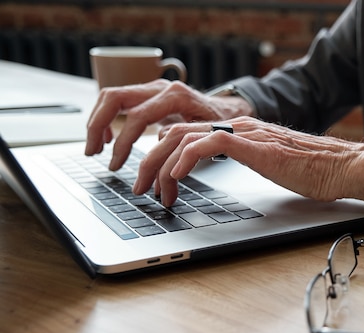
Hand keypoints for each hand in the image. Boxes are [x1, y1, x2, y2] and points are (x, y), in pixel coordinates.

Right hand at [85, 79, 253, 169]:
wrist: (230, 110)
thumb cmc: (222, 125)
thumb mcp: (207, 136)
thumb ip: (185, 147)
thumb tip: (165, 173)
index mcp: (174, 96)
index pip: (136, 117)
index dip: (123, 142)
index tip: (116, 164)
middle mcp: (160, 88)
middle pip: (113, 98)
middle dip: (97, 126)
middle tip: (93, 152)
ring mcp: (153, 88)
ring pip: (111, 96)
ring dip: (98, 121)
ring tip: (96, 147)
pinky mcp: (149, 95)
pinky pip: (119, 101)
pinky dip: (108, 118)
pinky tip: (108, 138)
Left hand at [133, 116, 363, 207]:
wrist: (340, 167)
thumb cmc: (312, 172)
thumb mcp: (267, 167)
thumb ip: (243, 165)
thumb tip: (222, 183)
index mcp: (237, 134)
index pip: (185, 135)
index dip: (162, 159)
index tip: (156, 185)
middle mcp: (237, 129)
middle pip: (174, 132)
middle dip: (150, 163)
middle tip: (142, 189)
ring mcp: (244, 135)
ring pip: (183, 136)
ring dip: (160, 166)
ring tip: (156, 191)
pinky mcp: (254, 146)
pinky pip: (209, 144)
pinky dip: (185, 159)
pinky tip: (178, 179)